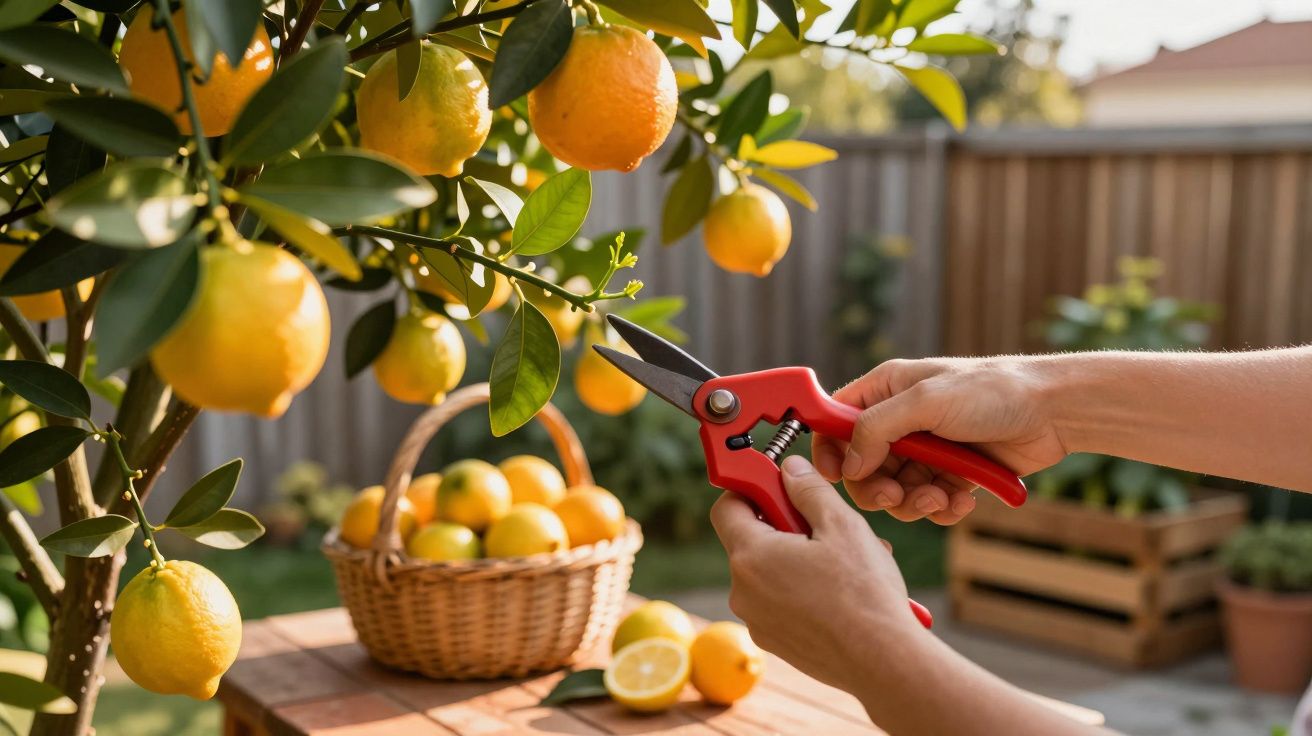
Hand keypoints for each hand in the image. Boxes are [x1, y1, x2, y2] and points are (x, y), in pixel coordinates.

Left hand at [709, 455, 925, 692]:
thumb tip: (790, 469)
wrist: (883, 662)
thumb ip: (808, 490)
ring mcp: (757, 620)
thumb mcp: (841, 524)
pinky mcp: (775, 642)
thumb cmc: (863, 592)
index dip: (750, 488)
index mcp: (751, 555)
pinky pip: (781, 603)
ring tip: (845, 566)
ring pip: (771, 572)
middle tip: (827, 529)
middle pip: (752, 540)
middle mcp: (743, 590)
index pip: (726, 506)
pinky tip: (841, 594)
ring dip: (800, 560)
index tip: (777, 485)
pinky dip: (803, 591)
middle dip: (786, 527)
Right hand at [813, 357, 1065, 524]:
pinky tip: (962, 500)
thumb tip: (848, 464)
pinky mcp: (950, 475)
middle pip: (862, 467)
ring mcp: (925, 450)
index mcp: (885, 391)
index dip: (830, 449)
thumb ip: (877, 429)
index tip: (836, 474)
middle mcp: (900, 421)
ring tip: (941, 497)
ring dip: (914, 503)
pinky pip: (928, 504)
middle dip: (878, 488)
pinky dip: (941, 509)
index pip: (836, 421)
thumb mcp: (925, 402)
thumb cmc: (991, 391)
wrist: (1052, 413)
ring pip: (895, 492)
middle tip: (896, 496)